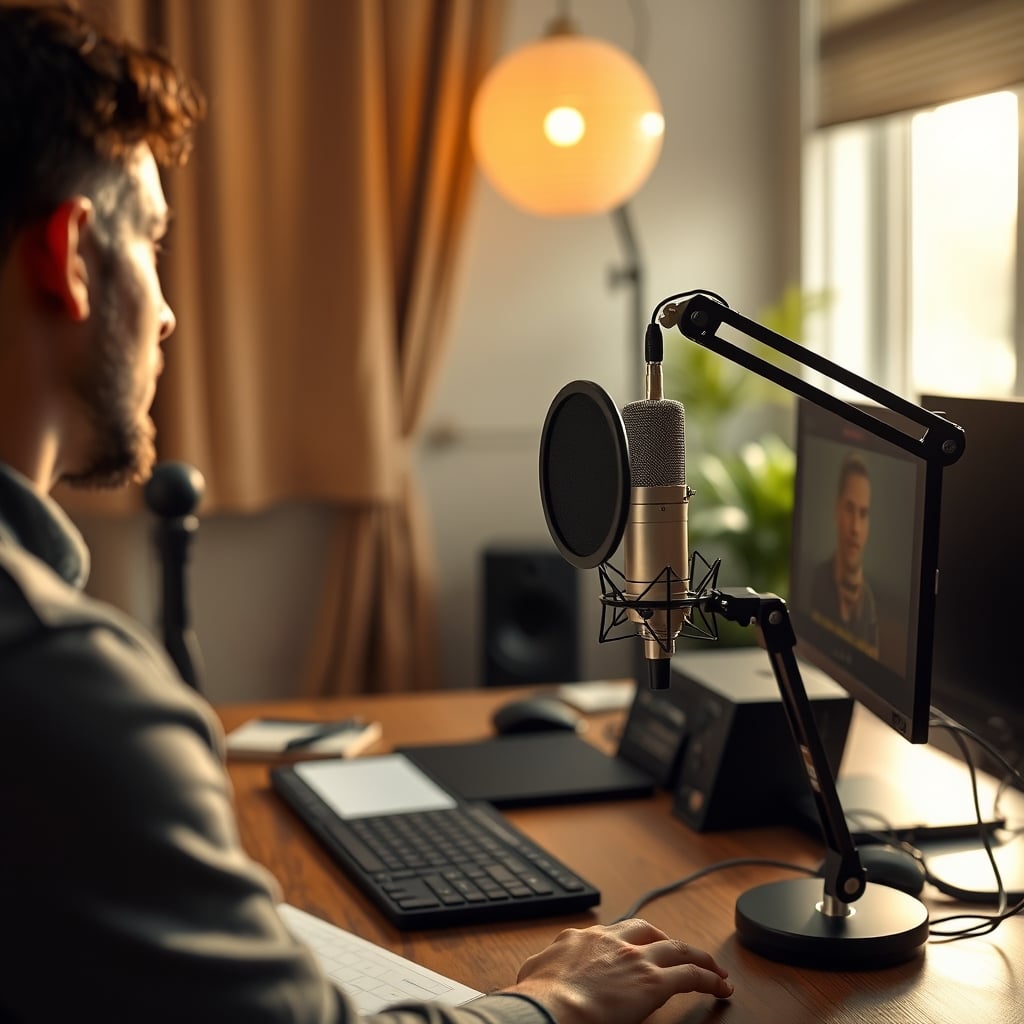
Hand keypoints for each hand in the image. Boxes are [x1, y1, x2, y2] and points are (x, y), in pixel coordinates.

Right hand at [505, 918, 732, 1023]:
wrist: (551, 1007)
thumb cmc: (537, 999)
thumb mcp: (532, 974)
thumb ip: (541, 969)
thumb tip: (535, 977)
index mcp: (581, 939)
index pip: (609, 933)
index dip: (625, 941)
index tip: (632, 949)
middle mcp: (611, 941)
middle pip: (645, 930)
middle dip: (662, 939)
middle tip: (674, 951)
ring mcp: (634, 959)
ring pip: (675, 948)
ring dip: (696, 956)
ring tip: (711, 966)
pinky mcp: (654, 982)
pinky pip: (691, 975)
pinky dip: (709, 979)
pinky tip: (721, 986)